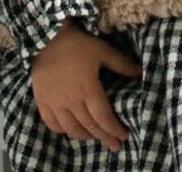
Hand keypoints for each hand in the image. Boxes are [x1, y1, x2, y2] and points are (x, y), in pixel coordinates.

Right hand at [30, 17, 141, 151]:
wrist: (47, 37)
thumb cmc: (78, 43)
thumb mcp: (103, 50)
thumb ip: (122, 64)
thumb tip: (140, 73)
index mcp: (88, 88)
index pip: (103, 117)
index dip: (114, 128)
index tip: (124, 135)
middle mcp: (71, 100)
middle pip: (89, 126)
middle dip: (104, 137)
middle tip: (115, 145)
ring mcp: (55, 103)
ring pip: (71, 129)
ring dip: (85, 136)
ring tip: (95, 137)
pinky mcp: (42, 101)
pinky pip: (52, 124)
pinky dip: (63, 131)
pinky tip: (71, 129)